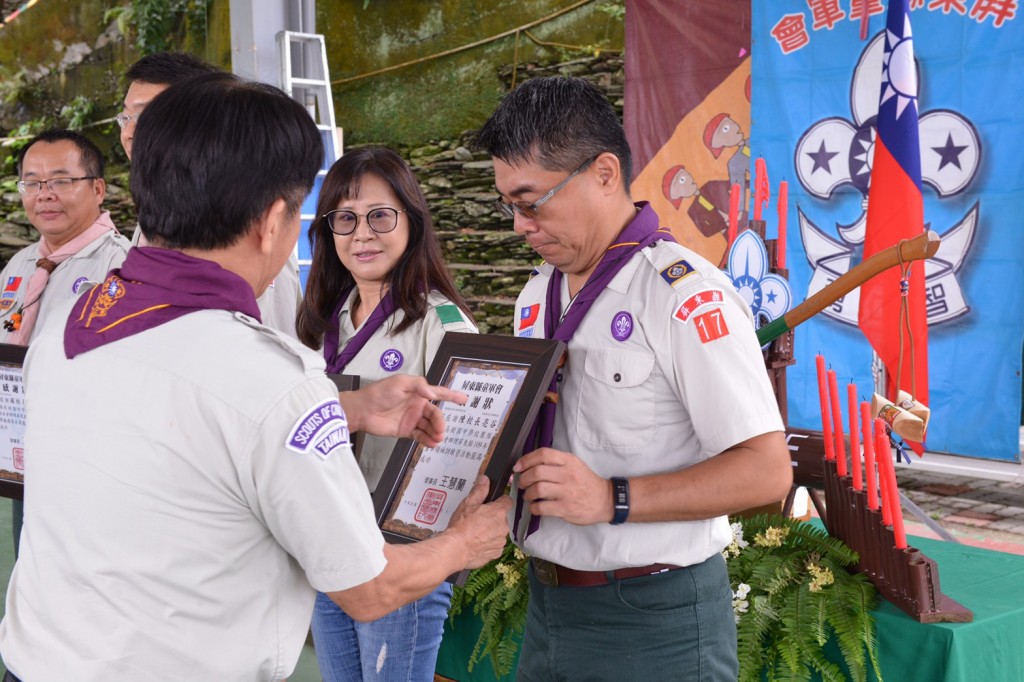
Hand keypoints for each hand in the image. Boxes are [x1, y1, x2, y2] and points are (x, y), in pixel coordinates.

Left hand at [339, 375, 466, 446]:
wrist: (362, 410)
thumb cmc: (378, 393)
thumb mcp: (399, 382)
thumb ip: (418, 386)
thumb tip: (432, 394)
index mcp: (418, 392)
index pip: (439, 393)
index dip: (452, 396)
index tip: (464, 399)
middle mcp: (417, 405)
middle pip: (435, 414)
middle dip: (440, 422)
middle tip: (441, 430)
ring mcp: (412, 419)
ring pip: (429, 426)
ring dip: (436, 433)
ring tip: (437, 439)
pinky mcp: (406, 430)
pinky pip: (421, 436)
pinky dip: (427, 440)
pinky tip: (432, 443)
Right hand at [446, 476, 512, 568]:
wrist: (456, 549)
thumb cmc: (461, 526)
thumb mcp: (468, 503)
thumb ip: (479, 490)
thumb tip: (485, 480)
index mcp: (499, 512)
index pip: (508, 501)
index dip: (500, 501)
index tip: (492, 504)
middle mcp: (504, 526)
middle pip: (502, 518)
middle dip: (493, 518)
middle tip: (478, 519)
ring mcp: (501, 541)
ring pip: (499, 532)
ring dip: (491, 531)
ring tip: (475, 532)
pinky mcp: (496, 553)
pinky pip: (495, 545)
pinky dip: (488, 543)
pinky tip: (476, 542)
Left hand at [513, 447, 613, 525]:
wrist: (605, 500)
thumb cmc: (586, 482)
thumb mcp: (575, 465)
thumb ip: (555, 462)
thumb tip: (528, 465)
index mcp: (569, 461)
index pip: (543, 454)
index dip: (526, 459)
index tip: (518, 467)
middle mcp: (568, 474)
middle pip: (537, 472)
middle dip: (524, 478)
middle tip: (522, 483)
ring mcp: (567, 492)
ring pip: (538, 489)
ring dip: (528, 493)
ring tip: (528, 496)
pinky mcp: (566, 508)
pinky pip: (542, 507)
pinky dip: (533, 508)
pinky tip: (534, 507)